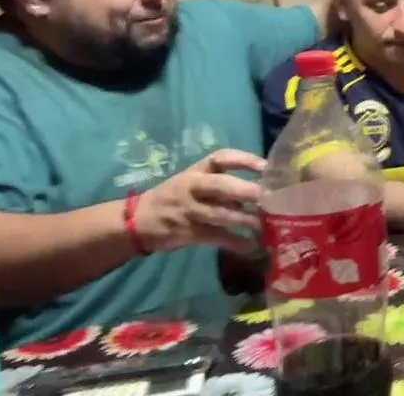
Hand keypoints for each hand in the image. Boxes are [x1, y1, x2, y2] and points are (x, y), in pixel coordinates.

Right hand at [135, 149, 265, 253]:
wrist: (137, 221)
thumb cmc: (174, 198)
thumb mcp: (193, 184)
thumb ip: (221, 187)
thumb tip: (258, 194)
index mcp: (196, 171)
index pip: (221, 158)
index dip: (244, 159)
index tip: (265, 166)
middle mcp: (193, 187)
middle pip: (220, 185)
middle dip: (244, 190)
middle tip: (265, 197)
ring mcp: (189, 210)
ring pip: (219, 213)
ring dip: (244, 220)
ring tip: (263, 225)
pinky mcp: (188, 232)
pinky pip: (215, 237)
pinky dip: (233, 242)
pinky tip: (249, 246)